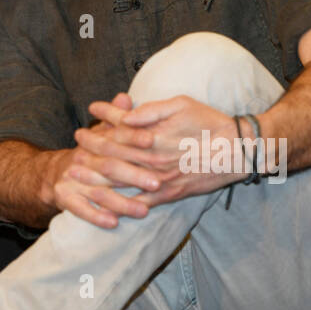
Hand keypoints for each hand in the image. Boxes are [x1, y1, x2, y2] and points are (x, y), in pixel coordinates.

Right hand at [48, 92, 164, 227]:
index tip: (152, 140)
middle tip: (157, 182)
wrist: (52, 174)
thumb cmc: (89, 153)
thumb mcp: (100, 133)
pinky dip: (96, 216)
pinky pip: (80, 208)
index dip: (132, 137)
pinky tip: (113, 222)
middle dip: (133, 175)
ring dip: (122, 202)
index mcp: (93, 141)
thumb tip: (125, 97)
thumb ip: (115, 117)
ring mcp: (72, 178)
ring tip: (144, 210)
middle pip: (109, 166)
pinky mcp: (64, 196)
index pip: (114, 137)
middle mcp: (82, 158)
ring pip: (98, 191)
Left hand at [90, 93, 244, 208]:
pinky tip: (103, 205)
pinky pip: (139, 203)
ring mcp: (159, 179)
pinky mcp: (169, 195)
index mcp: (152, 135)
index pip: (117, 131)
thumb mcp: (181, 104)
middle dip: (90, 152)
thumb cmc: (210, 122)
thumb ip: (149, 111)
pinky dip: (119, 204)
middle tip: (72, 149)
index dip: (98, 128)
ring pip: (119, 181)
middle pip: (112, 156)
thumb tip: (124, 115)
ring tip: (75, 175)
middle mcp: (152, 159)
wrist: (238, 151)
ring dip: (95, 178)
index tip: (83, 124)